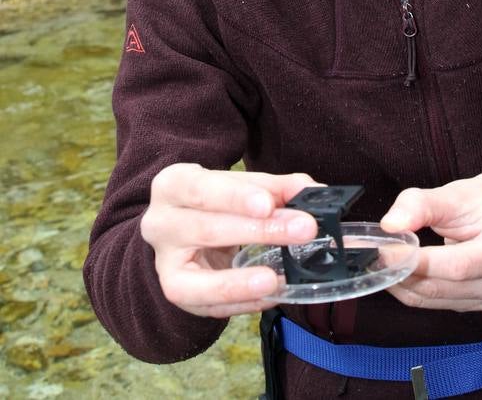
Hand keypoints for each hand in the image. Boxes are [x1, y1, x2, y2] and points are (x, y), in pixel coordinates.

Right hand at [140, 164, 319, 318]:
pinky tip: (271, 294)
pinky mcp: (176, 293)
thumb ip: (275, 188)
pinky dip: (242, 302)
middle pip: (207, 229)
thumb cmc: (216, 201)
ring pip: (198, 279)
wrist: (183, 228)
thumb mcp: (240, 186)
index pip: (202, 188)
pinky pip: (208, 305)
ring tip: (276, 279)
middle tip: (303, 230)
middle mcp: (160, 223)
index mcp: (173, 185)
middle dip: (259, 231)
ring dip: (241, 281)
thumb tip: (312, 191)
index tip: (269, 204)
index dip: (235, 196)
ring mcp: (164, 263)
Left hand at [380, 175, 481, 311]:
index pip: (461, 265)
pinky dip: (414, 290)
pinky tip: (400, 273)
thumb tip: (391, 225)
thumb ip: (419, 205)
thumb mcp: (452, 194)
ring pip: (439, 299)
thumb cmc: (481, 202)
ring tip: (384, 262)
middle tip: (377, 255)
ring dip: (406, 283)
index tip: (389, 251)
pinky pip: (438, 304)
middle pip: (448, 286)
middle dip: (407, 272)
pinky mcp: (479, 305)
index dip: (422, 263)